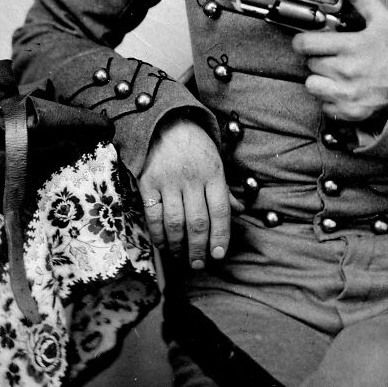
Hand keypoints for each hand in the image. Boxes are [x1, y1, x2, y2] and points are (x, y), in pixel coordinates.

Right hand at [139, 115, 243, 269]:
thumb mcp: (215, 161)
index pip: (220, 211)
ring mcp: (169, 181)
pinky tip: (163, 244)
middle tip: (199, 264)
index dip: (221, 236)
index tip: (218, 255)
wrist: (164, 122)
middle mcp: (192, 178)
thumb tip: (239, 211)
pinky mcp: (148, 183)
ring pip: (176, 222)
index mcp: (213, 173)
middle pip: (198, 222)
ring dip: (179, 246)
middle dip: (199, 248)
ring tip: (181, 257)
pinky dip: (158, 234)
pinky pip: (153, 215)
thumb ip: (225, 189)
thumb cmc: (194, 145)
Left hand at [292, 0, 387, 122]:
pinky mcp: (351, 112)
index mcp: (351, 46)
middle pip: (310, 63)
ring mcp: (348, 94)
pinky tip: (344, 90)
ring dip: (320, 79)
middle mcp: (346, 71)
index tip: (307, 41)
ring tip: (334, 74)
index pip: (306, 43)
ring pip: (312, 85)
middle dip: (317, 58)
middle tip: (332, 56)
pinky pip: (324, 106)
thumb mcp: (383, 17)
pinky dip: (330, 99)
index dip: (302, 41)